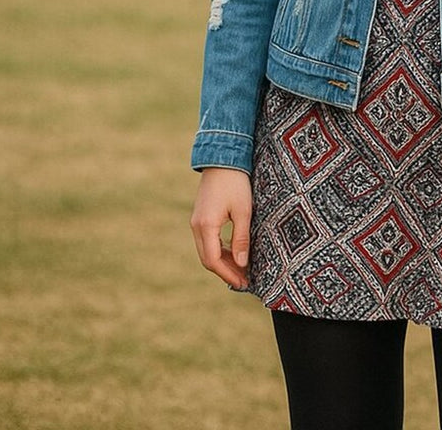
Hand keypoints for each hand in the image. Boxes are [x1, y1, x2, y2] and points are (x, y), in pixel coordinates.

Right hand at [190, 167, 252, 289]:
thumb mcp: (243, 211)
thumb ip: (242, 238)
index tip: (243, 283)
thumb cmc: (236, 183)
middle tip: (244, 281)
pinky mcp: (201, 217)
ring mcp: (196, 221)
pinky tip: (234, 253)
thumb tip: (242, 264)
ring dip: (223, 262)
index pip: (214, 260)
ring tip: (241, 270)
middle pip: (208, 259)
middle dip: (226, 272)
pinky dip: (220, 250)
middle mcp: (197, 226)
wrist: (222, 158)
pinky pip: (207, 240)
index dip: (228, 274)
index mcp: (206, 226)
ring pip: (207, 250)